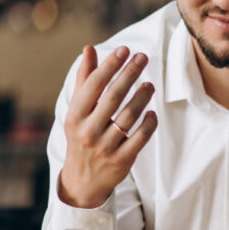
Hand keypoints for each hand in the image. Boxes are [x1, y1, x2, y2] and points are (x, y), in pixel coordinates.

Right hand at [58, 45, 157, 208]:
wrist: (82, 180)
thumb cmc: (82, 137)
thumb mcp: (78, 111)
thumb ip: (85, 80)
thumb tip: (88, 49)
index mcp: (75, 116)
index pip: (93, 85)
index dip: (110, 65)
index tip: (124, 50)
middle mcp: (88, 131)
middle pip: (113, 97)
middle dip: (129, 74)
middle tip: (143, 57)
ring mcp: (105, 147)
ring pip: (128, 116)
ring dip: (142, 97)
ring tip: (150, 84)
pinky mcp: (121, 160)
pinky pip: (140, 137)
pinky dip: (149, 123)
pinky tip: (152, 112)